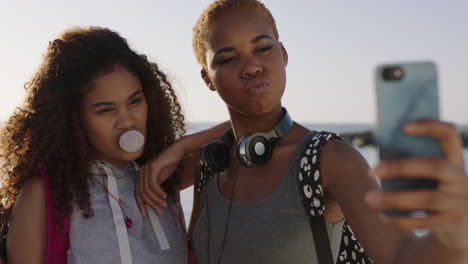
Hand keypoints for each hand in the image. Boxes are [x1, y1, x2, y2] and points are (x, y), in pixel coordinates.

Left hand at [136, 141, 184, 215]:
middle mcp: (141, 172)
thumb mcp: (160, 178)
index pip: (137, 193)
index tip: (145, 214)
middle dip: (151, 204)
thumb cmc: (169, 164)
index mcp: (141, 175)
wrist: (177, 152)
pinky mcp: (153, 167)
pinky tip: (164, 195)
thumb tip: (152, 201)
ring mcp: (146, 168)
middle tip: (160, 210)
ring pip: (147, 190)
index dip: (140, 204)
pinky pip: (153, 184)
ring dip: (156, 199)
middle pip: (142, 193)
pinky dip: (158, 192)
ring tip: (164, 204)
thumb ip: (155, 187)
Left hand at [366, 120, 467, 248]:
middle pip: (434, 167)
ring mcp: (459, 203)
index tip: (404, 127)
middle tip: (373, 170)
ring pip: (426, 198)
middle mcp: (462, 180)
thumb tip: (379, 163)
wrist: (462, 228)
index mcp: (455, 161)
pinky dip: (399, 220)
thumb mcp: (433, 178)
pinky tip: (382, 216)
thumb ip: (416, 167)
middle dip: (401, 167)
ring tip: (369, 198)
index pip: (450, 135)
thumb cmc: (434, 193)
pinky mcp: (451, 223)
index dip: (430, 126)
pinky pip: (423, 222)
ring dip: (394, 198)